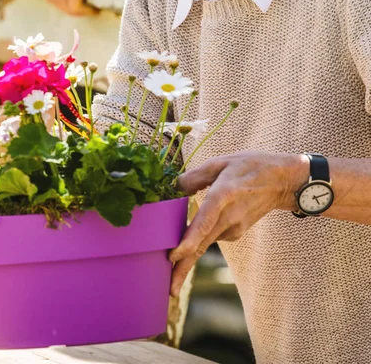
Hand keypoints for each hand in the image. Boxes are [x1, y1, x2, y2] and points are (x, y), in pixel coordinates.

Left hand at [168, 151, 308, 296]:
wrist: (284, 181)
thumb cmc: (251, 167)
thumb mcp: (222, 162)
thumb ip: (196, 175)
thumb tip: (175, 186)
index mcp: (223, 196)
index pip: (204, 222)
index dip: (188, 241)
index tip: (174, 257)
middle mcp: (228, 217)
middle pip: (201, 245)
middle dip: (183, 269)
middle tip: (168, 291)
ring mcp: (234, 228)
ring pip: (204, 243)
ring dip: (187, 256)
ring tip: (169, 269)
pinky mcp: (236, 232)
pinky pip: (211, 237)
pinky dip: (197, 241)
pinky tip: (188, 240)